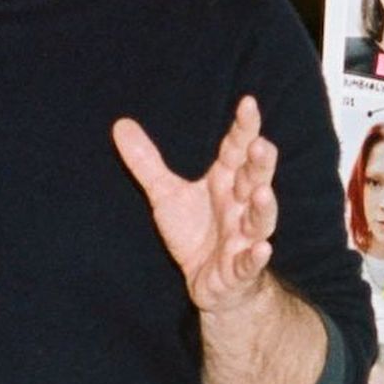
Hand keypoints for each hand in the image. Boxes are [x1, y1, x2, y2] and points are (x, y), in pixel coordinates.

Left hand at [112, 94, 276, 312]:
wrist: (209, 281)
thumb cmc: (195, 232)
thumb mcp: (165, 195)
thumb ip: (146, 162)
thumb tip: (119, 124)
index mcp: (225, 182)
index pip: (237, 150)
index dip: (244, 128)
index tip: (247, 103)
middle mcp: (240, 205)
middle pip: (255, 179)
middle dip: (260, 163)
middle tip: (261, 144)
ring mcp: (244, 237)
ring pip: (259, 219)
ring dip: (264, 207)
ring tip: (264, 193)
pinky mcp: (240, 268)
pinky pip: (250, 262)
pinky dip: (257, 256)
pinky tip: (263, 249)